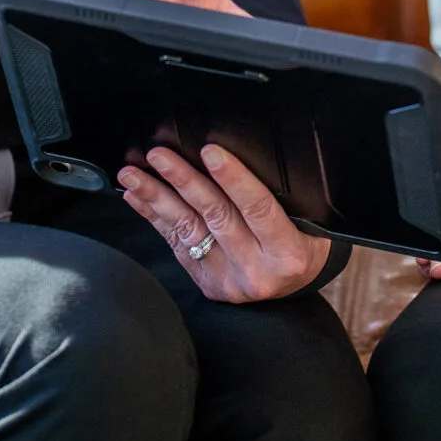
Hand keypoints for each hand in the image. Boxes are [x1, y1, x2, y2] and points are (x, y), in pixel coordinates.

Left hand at [118, 143, 331, 302]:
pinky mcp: (208, 286)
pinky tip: (139, 197)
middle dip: (183, 181)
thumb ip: (276, 196)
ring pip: (188, 231)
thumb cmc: (305, 241)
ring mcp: (228, 280)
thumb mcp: (308, 220)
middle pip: (215, 216)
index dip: (233, 178)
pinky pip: (177, 246)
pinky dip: (156, 219)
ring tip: (133, 175)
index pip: (258, 208)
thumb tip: (230, 154)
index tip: (210, 151)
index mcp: (286, 251)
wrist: (296, 288)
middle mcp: (256, 269)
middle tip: (159, 155)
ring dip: (157, 199)